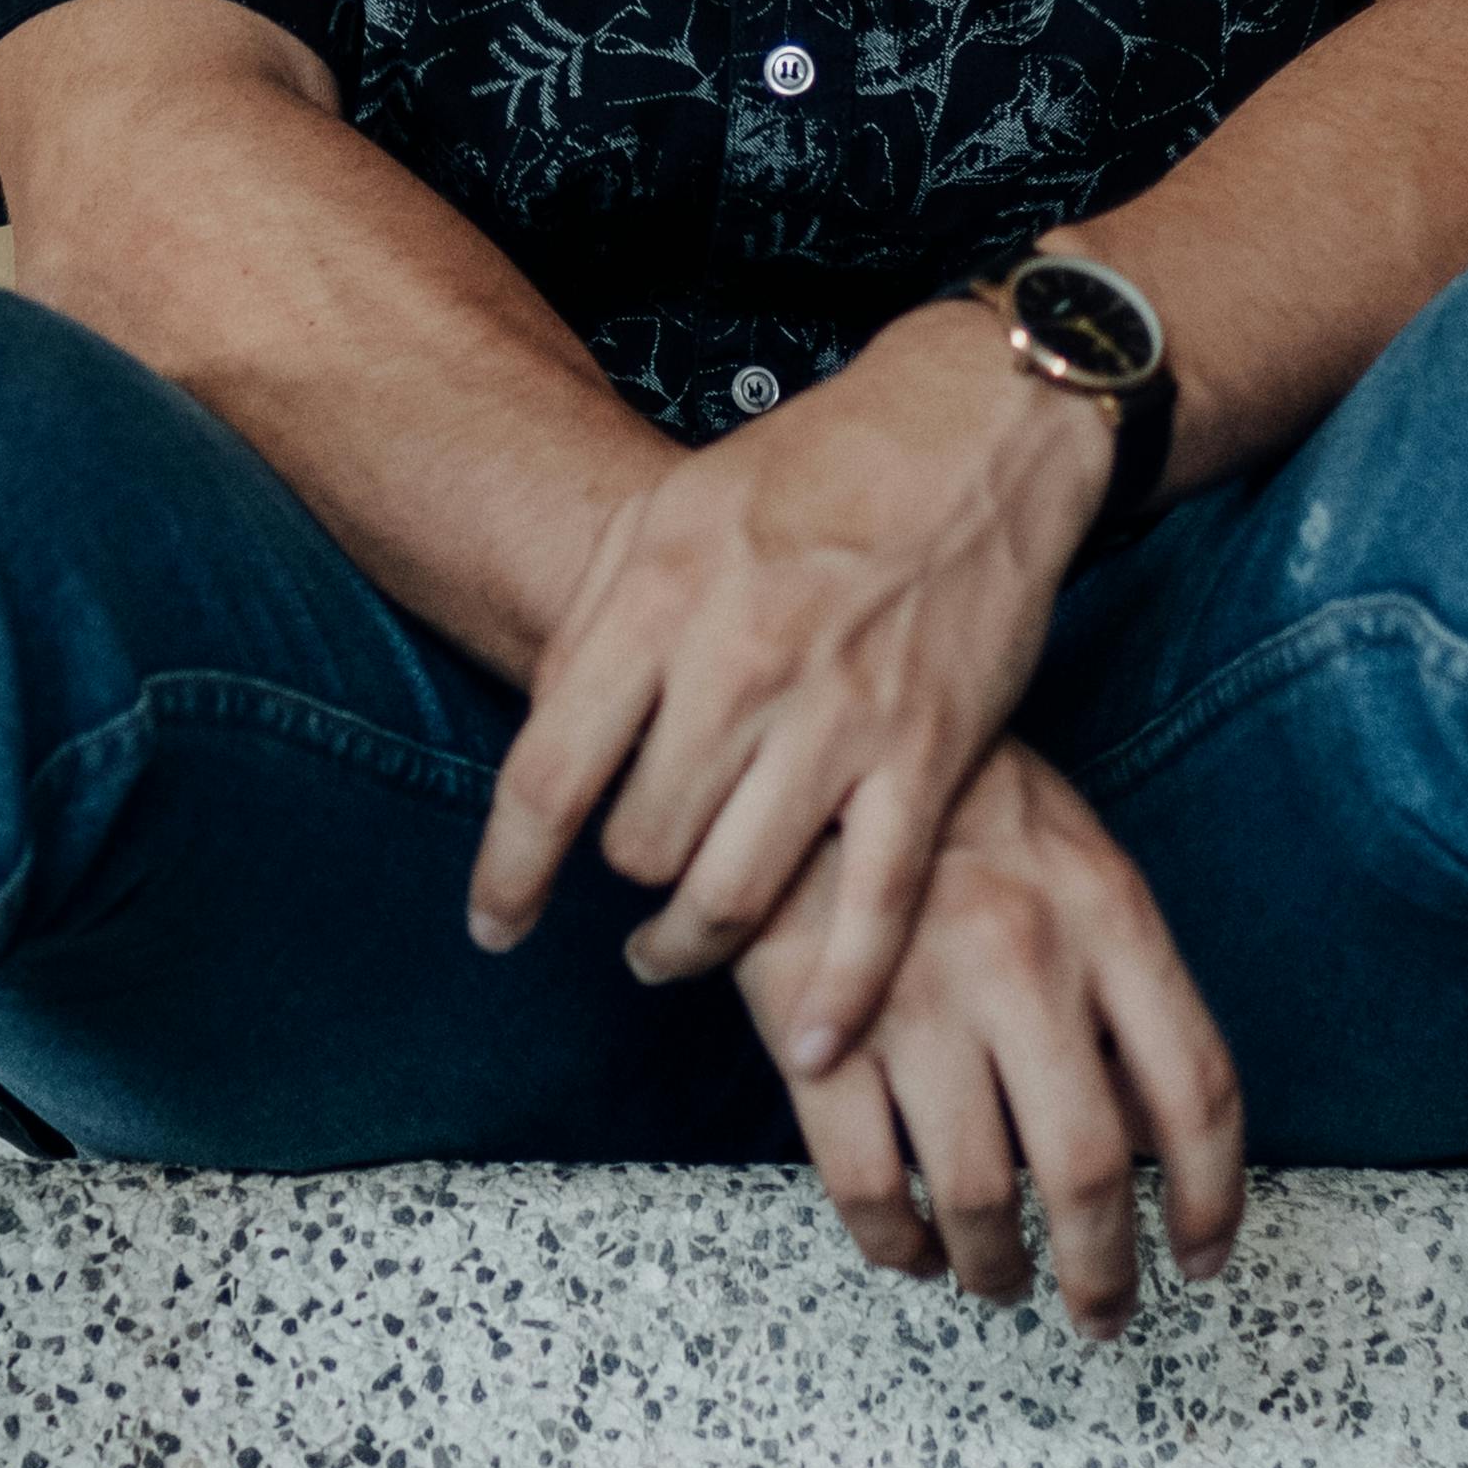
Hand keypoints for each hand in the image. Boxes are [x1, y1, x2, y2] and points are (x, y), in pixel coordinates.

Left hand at [469, 299, 1111, 1066]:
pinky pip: (872, 906)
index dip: (508, 873)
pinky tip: (806, 1039)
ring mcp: (839, 718)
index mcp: (655, 599)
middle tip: (632, 896)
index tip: (495, 926)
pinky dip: (837, 991)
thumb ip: (598, 629)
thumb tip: (547, 746)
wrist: (972, 429)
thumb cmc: (811, 470)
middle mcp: (738, 666)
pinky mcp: (930, 754)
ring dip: (693, 945)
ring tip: (675, 952)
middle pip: (640, 846)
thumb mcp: (668, 514)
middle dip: (626, 885)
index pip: (547, 776)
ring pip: (733, 892)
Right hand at [731, 741, 1244, 1342]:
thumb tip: (1162, 1135)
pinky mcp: (820, 1037)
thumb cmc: (957, 809)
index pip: (1196, 1089)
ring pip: (980, 1196)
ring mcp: (918, 1005)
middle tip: (1103, 1314)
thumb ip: (1127, 989)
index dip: (1215, 1197)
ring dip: (998, 1269)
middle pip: (1090, 1169)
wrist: (806, 748)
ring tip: (1002, 1283)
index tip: (1206, 1257)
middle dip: (1105, 1271)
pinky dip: (897, 1245)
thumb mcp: (1076, 864)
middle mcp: (1026, 966)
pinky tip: (913, 1253)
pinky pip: (868, 1186)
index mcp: (1108, 918)